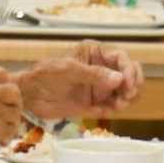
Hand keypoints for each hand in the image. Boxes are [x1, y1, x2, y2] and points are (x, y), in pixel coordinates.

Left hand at [18, 44, 143, 121]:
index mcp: (94, 52)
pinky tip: (107, 110)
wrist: (29, 97)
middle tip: (126, 96)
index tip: (127, 84)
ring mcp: (101, 85)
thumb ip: (93, 74)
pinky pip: (116, 105)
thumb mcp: (68, 71)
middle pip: (131, 72)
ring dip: (129, 98)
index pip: (121, 57)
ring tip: (119, 105)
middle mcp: (101, 67)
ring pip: (127, 89)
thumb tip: (119, 78)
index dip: (129, 69)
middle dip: (134, 84)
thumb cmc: (43, 76)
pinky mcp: (97, 102)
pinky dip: (117, 108)